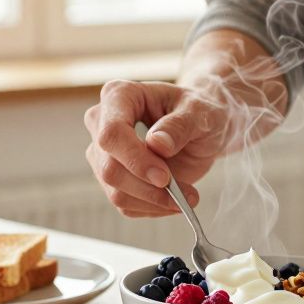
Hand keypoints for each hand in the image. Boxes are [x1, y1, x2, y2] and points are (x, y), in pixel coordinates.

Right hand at [84, 80, 225, 216]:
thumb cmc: (198, 111)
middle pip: (110, 168)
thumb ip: (179, 125)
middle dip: (148, 188)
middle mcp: (102, 124)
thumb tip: (157, 144)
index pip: (111, 134)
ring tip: (188, 196)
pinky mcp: (113, 179)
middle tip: (185, 193)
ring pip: (116, 192)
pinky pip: (126, 205)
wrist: (201, 126)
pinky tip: (176, 199)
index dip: (135, 160)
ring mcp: (104, 154)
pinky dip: (154, 208)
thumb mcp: (200, 112)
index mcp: (119, 96)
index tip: (164, 177)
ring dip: (155, 201)